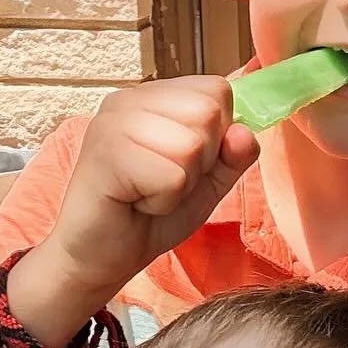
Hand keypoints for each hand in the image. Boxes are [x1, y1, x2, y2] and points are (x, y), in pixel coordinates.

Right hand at [27, 78, 259, 332]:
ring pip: (192, 145)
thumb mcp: (207, 182)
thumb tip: (246, 132)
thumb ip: (233, 156)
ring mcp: (113, 121)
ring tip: (148, 192)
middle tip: (163, 181)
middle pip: (209, 112)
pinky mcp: (104, 152)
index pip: (218, 90)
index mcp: (154, 96)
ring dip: (180, 184)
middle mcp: (130, 99)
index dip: (216, 137)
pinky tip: (135, 201)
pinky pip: (171, 175)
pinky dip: (163, 200)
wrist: (101, 257)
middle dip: (200, 161)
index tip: (183, 163)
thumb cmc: (150, 214)